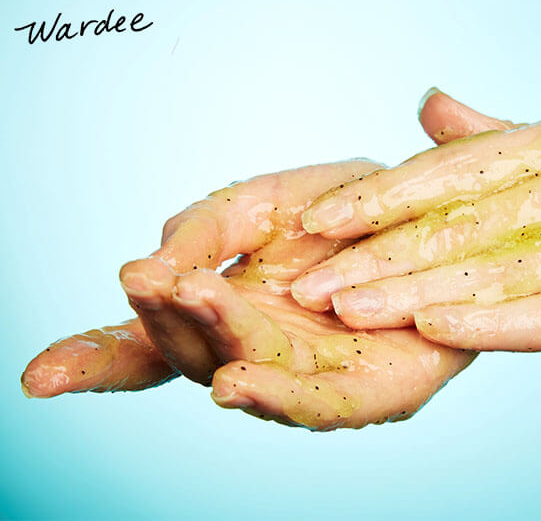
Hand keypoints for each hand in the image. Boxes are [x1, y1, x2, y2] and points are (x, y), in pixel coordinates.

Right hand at [22, 114, 477, 428]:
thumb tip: (146, 266)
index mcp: (226, 312)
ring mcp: (310, 380)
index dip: (94, 360)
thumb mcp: (267, 198)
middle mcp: (259, 353)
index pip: (151, 342)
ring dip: (216, 345)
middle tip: (152, 279)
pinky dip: (278, 398)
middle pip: (196, 354)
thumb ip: (204, 225)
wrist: (438, 218)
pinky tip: (239, 385)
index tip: (38, 377)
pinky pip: (321, 405)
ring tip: (189, 307)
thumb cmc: (346, 213)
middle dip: (171, 319)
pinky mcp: (368, 395)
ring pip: (249, 377)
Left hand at [293, 93, 540, 351]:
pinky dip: (494, 322)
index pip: (451, 168)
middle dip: (375, 253)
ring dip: (414, 291)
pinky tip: (436, 330)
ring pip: (495, 268)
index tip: (315, 221)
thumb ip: (496, 138)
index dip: (378, 195)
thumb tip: (425, 108)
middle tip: (306, 280)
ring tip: (347, 309)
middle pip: (460, 221)